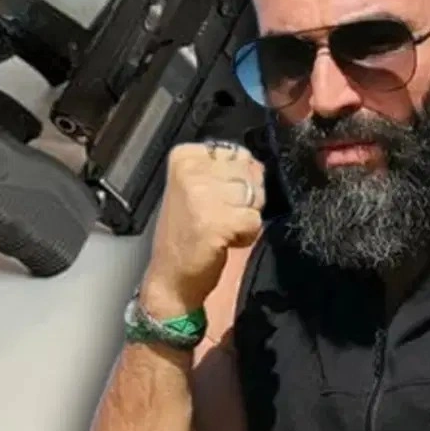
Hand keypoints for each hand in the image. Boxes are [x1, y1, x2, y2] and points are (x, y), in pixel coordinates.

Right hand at [140, 140, 265, 315]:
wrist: (170, 277)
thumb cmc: (186, 235)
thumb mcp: (198, 188)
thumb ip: (226, 170)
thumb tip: (258, 165)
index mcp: (184, 156)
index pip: (238, 153)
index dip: (239, 179)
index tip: (217, 198)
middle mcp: (190, 170)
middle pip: (249, 173)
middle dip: (245, 199)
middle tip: (219, 217)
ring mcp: (201, 194)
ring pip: (255, 196)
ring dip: (246, 217)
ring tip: (221, 229)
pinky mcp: (215, 220)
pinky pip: (254, 220)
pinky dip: (247, 235)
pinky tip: (224, 241)